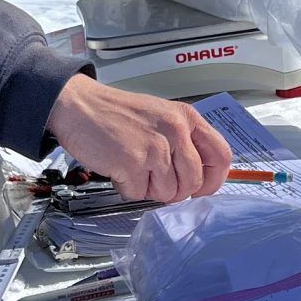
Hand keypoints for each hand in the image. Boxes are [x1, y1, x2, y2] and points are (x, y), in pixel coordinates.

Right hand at [47, 74, 230, 203]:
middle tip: (155, 179)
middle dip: (174, 190)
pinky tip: (118, 169)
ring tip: (133, 168)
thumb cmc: (115, 113)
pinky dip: (127, 188)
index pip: (221, 156)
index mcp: (185, 118)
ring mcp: (155, 147)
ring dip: (148, 189)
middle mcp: (175, 131)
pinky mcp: (132, 162)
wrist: (79, 105)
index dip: (213, 179)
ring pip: (168, 193)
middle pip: (194, 182)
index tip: (201, 187)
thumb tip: (198, 176)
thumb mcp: (161, 116)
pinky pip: (139, 194)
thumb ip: (183, 141)